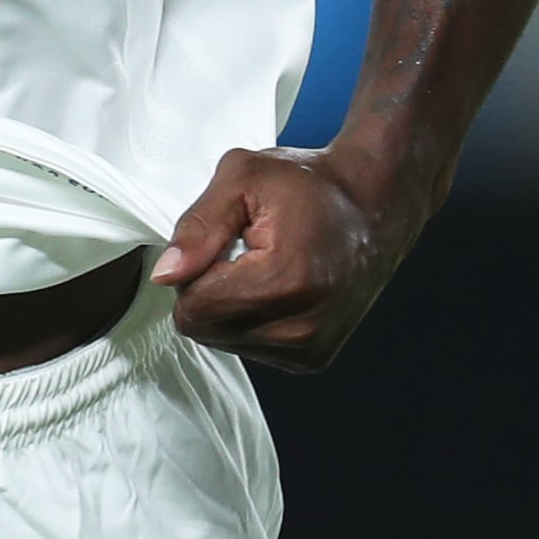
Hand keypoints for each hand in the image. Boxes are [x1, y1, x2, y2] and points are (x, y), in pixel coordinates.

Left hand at [152, 145, 417, 373]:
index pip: (192, 308)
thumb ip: (197, 227)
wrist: (373, 203)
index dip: (195, 269)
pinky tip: (279, 288)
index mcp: (282, 283)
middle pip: (204, 328)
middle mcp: (301, 328)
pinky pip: (250, 347)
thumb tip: (165, 274)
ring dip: (229, 306)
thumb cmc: (309, 185)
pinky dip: (250, 319)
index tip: (227, 242)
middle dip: (208, 289)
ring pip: (223, 340)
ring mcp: (310, 349)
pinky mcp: (313, 359)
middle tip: (245, 253)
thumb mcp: (242, 179)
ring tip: (266, 268)